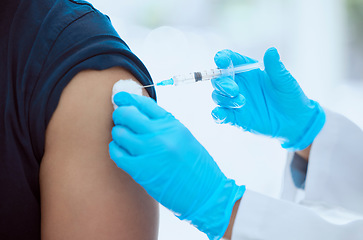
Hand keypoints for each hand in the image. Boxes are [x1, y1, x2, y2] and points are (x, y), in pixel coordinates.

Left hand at [109, 92, 244, 239]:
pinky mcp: (140, 170)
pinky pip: (117, 153)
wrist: (204, 192)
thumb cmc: (196, 165)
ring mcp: (148, 152)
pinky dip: (115, 149)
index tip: (119, 97)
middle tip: (120, 118)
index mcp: (172, 124)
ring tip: (123, 138)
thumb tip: (139, 114)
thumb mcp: (183, 136)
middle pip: (127, 114)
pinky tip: (121, 150)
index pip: (144, 103)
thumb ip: (163, 125)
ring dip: (118, 133)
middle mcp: (160, 135)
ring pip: (119, 133)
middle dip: (120, 114)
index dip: (128, 98)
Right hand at [211, 48, 324, 150]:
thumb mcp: (285, 81)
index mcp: (246, 70)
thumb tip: (271, 50)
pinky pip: (220, 114)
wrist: (294, 121)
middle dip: (222, 83)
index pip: (229, 59)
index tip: (222, 62)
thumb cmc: (290, 96)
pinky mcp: (235, 117)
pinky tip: (220, 115)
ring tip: (242, 102)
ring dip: (224, 99)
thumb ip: (275, 67)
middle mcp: (237, 84)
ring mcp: (234, 101)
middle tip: (234, 90)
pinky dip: (217, 114)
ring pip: (217, 96)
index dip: (222, 58)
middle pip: (219, 79)